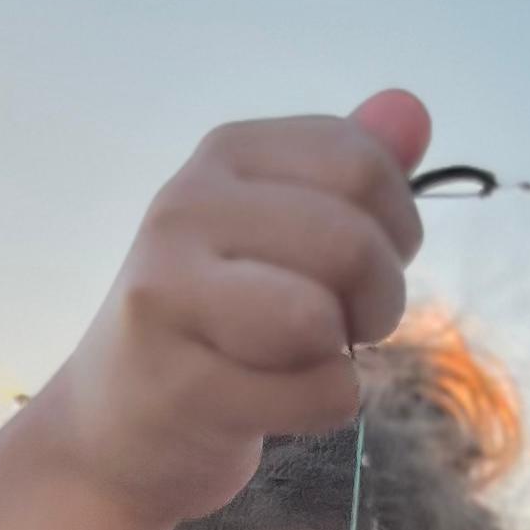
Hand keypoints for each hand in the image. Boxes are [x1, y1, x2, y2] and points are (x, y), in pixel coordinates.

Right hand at [34, 93, 429, 529]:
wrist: (118, 420)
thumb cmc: (219, 316)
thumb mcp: (281, 226)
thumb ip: (350, 168)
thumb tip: (411, 108)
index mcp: (226, 153)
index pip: (361, 162)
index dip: (396, 224)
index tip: (363, 264)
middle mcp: (187, 207)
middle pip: (351, 242)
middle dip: (379, 298)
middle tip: (349, 326)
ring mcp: (170, 295)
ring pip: (320, 317)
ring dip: (347, 355)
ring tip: (311, 358)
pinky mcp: (179, 384)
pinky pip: (313, 393)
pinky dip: (326, 407)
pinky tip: (283, 402)